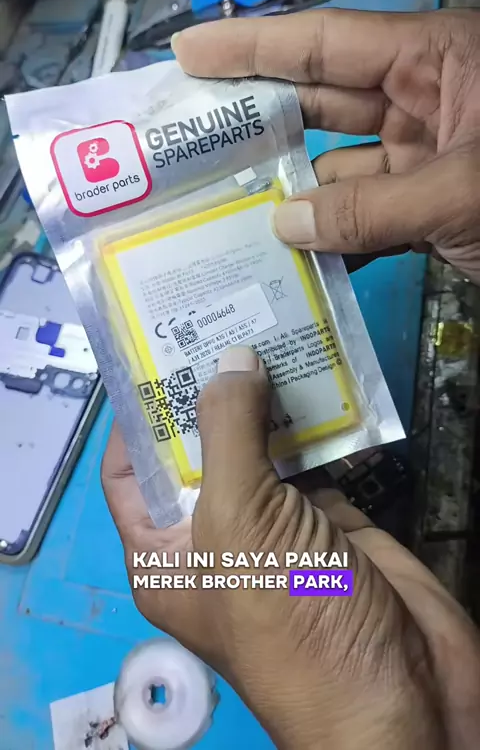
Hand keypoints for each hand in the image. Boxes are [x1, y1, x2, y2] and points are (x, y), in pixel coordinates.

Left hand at [102, 346, 479, 749]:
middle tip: (219, 320)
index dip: (138, 415)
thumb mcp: (238, 522)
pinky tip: (313, 371)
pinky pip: (312, 455)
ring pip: (258, 447)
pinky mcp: (326, 517)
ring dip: (263, 398)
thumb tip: (228, 358)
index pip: (131, 472)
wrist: (398, 691)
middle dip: (208, 392)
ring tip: (264, 330)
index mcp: (165, 552)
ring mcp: (274, 525)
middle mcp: (214, 535)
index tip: (156, 352)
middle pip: (199, 450)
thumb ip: (229, 433)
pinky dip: (314, 417)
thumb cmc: (290, 615)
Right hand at [172, 9, 479, 282]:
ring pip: (339, 171)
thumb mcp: (461, 190)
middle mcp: (421, 100)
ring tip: (225, 218)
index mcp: (433, 60)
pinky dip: (336, 242)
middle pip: (320, 104)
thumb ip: (372, 208)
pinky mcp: (429, 208)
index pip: (326, 43)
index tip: (187, 55)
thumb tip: (284, 226)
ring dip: (292, 199)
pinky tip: (292, 263)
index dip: (251, 48)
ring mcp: (424, 157)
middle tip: (188, 140)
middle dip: (257, 123)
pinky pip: (367, 219)